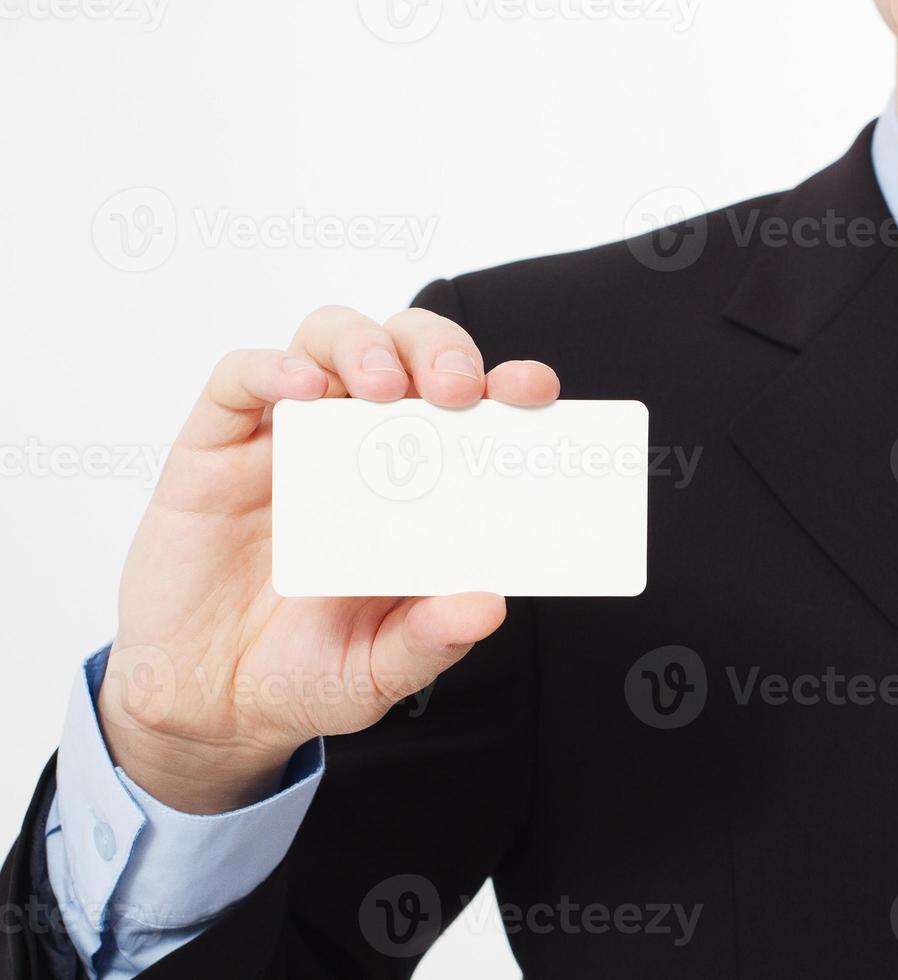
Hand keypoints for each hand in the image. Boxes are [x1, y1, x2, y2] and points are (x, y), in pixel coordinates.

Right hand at [98, 306, 558, 813]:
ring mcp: (290, 440)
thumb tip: (487, 607)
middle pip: (406, 350)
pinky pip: (239, 379)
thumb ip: (432, 638)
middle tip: (454, 389)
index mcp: (420, 488)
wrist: (208, 704)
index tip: (535, 389)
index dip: (506, 387)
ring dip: (362, 346)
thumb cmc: (307, 671)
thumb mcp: (381, 669)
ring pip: (328, 341)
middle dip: (438, 349)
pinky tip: (300, 392)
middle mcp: (361, 447)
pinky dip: (271, 368)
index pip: (473, 411)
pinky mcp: (217, 448)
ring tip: (381, 388)